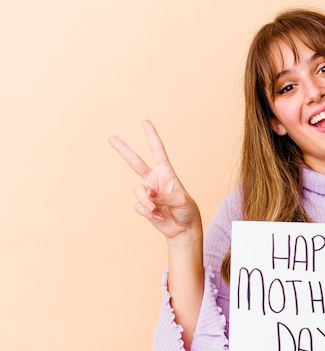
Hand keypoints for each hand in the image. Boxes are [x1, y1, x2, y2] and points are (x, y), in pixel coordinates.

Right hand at [109, 120, 201, 239]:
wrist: (183, 228)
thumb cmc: (187, 211)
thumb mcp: (181, 201)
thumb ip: (165, 196)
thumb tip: (149, 195)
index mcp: (166, 173)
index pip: (158, 151)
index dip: (151, 136)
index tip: (145, 122)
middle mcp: (155, 180)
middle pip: (135, 162)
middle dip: (123, 150)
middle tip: (110, 137)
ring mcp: (148, 193)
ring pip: (138, 192)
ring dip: (147, 202)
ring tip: (157, 210)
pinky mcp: (144, 206)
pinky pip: (139, 206)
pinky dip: (148, 213)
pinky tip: (158, 217)